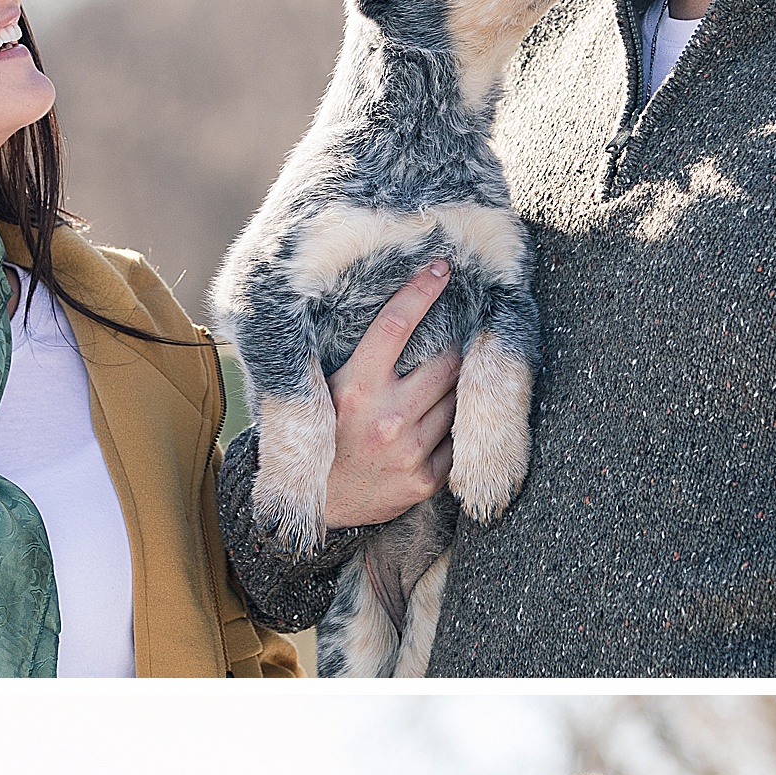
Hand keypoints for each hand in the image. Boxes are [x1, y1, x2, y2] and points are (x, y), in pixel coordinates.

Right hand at [322, 265, 459, 528]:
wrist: (316, 506)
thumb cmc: (322, 438)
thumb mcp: (326, 392)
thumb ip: (361, 360)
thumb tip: (403, 315)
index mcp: (354, 387)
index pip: (396, 324)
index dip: (422, 289)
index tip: (442, 268)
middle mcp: (385, 417)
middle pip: (445, 361)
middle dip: (451, 347)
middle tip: (450, 341)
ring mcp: (409, 450)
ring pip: (457, 398)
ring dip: (454, 389)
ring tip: (440, 388)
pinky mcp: (425, 479)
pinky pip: (458, 439)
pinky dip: (454, 427)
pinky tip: (437, 426)